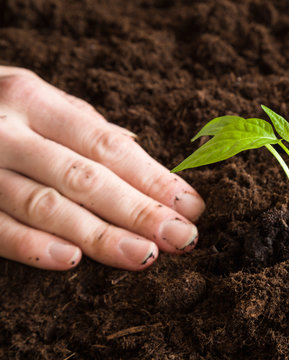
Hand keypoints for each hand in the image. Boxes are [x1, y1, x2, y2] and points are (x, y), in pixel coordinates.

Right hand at [0, 67, 204, 270]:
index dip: (153, 178)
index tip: (190, 206)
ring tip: (143, 256)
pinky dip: (30, 246)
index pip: (108, 147)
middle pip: (85, 178)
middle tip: (182, 239)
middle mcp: (7, 132)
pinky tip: (70, 261)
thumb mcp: (34, 100)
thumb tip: (139, 150)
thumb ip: (83, 126)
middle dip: (139, 211)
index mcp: (35, 101)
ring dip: (98, 235)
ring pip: (45, 206)